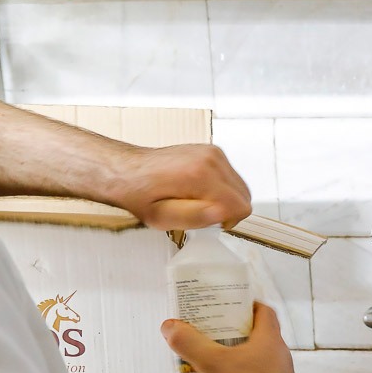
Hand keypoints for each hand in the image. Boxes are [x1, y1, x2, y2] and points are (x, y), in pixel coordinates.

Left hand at [111, 144, 251, 229]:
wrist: (127, 170)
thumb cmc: (140, 195)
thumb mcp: (161, 218)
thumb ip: (195, 218)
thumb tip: (223, 215)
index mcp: (200, 175)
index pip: (241, 206)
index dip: (228, 221)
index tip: (210, 221)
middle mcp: (210, 159)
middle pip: (244, 196)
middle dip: (227, 209)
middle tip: (200, 212)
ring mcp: (212, 152)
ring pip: (240, 187)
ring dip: (225, 198)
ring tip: (197, 200)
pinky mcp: (212, 151)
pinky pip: (231, 177)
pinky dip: (221, 188)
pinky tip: (199, 190)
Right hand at [160, 302, 294, 372]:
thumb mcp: (209, 363)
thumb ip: (189, 342)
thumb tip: (170, 326)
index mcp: (271, 341)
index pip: (265, 312)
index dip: (248, 304)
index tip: (230, 304)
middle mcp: (281, 357)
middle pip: (260, 335)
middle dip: (236, 332)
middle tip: (215, 330)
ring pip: (259, 359)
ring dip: (239, 356)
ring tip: (215, 357)